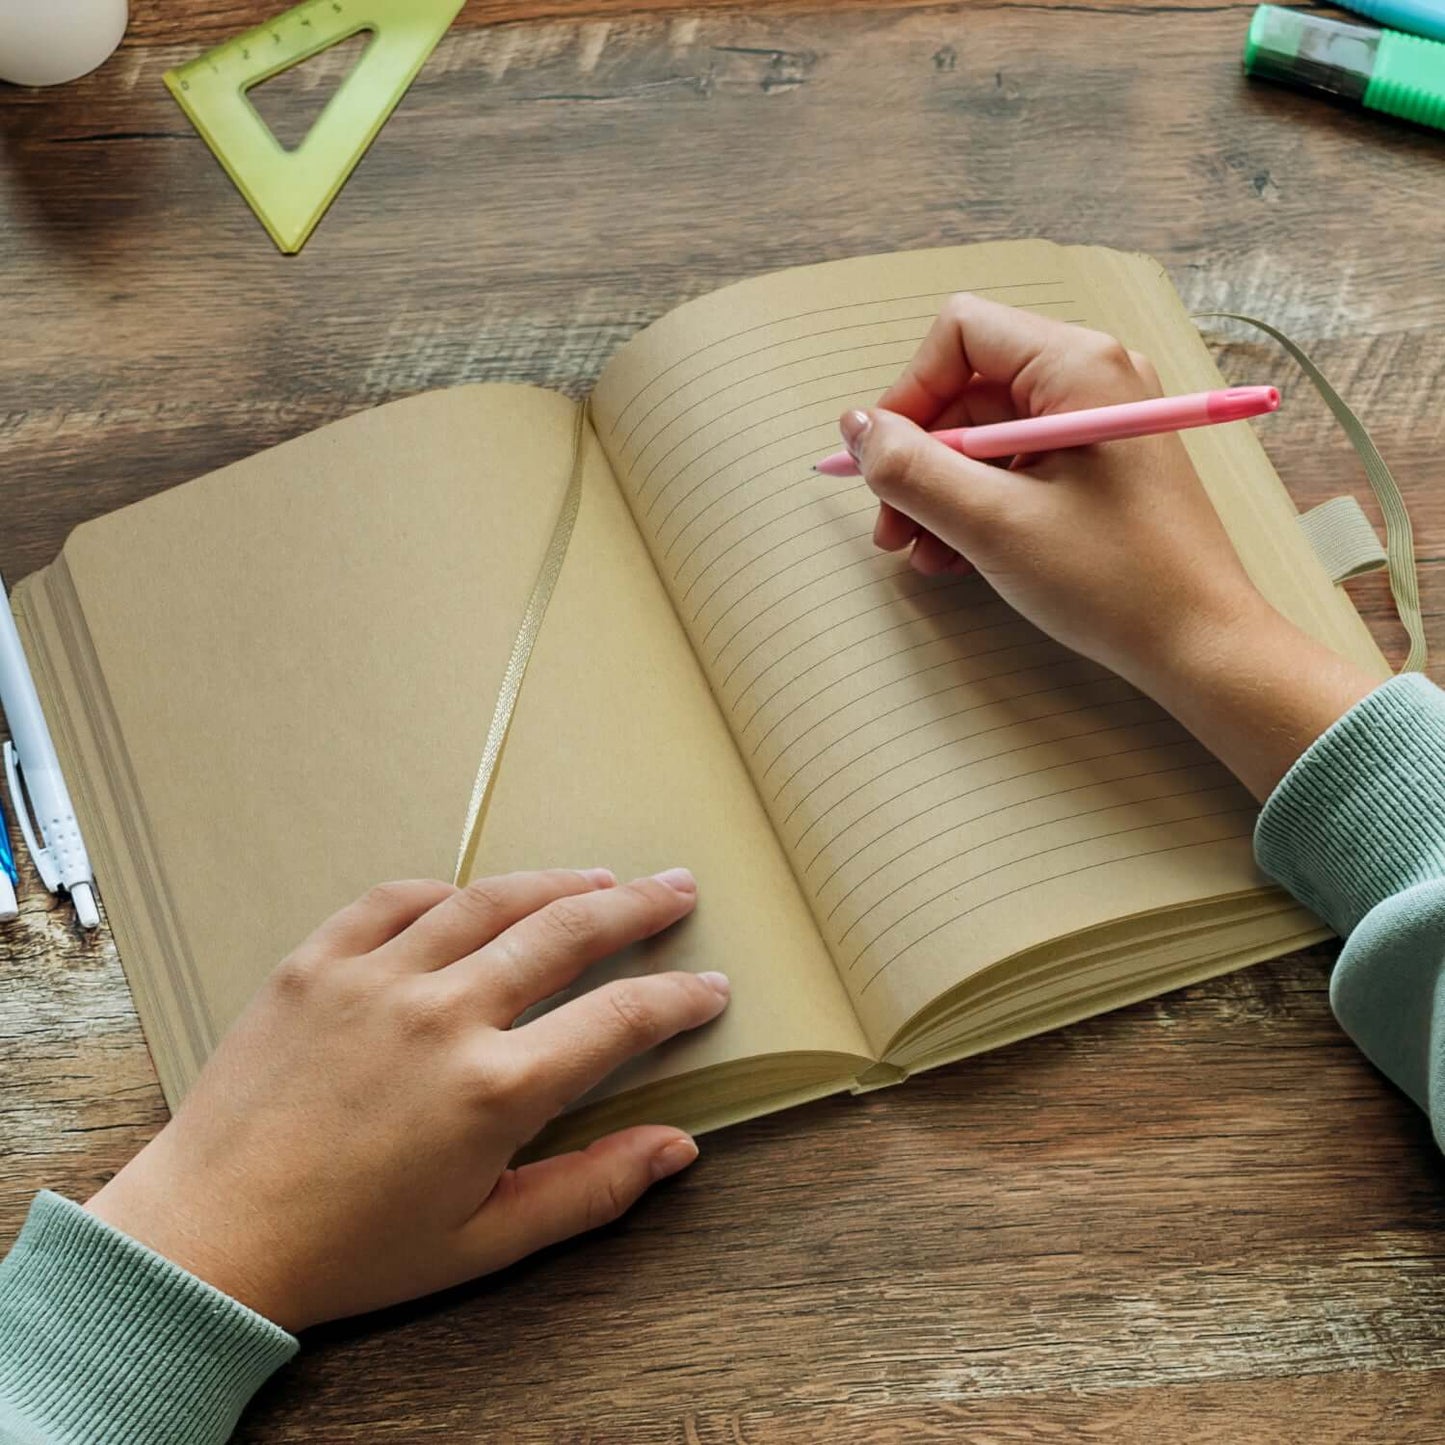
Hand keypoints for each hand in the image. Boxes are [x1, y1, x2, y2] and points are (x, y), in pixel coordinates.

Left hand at [84, 867, 727, 1331]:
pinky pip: (395, 900)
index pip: (618, 1020)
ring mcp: (375, 977)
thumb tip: (677, 1148)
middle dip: (636, 908)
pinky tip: (473, 897)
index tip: (710, 986)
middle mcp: (442, 1015)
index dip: (677, 998)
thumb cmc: (350, 1254)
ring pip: (489, 901)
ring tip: (600, 878)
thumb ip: (590, 1191)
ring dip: (556, 883)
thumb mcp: (483, 1242)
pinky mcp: (316, 962)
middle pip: (566, 933)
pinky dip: (446, 892)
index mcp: (493, 1090)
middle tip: (676, 890)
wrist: (207, 1239)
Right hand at [844, 294, 1376, 797]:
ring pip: (986, 437)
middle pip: (967, 389)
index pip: (960, 334)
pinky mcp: (1098, 467)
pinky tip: (958, 557)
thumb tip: (856, 429)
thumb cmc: (1113, 581)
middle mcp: (1091, 377)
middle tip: (892, 531)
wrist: (1199, 645)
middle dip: (919, 460)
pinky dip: (977, 507)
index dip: (908, 394)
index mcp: (1077, 366)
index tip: (882, 464)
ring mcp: (1097, 422)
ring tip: (923, 556)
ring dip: (941, 492)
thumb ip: (911, 470)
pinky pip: (1016, 468)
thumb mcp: (992, 523)